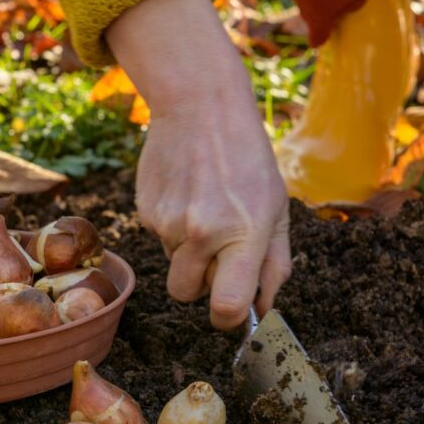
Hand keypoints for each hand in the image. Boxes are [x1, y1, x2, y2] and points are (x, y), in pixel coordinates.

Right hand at [106, 0, 290, 328]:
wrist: (200, 106)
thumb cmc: (248, 159)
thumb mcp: (277, 208)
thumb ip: (275, 265)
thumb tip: (262, 310)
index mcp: (243, 234)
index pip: (227, 307)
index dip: (228, 318)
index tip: (233, 310)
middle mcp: (202, 233)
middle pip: (187, 295)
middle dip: (201, 285)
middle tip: (219, 252)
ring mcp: (168, 223)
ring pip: (174, 265)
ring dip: (189, 251)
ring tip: (205, 207)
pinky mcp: (145, 211)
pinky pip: (160, 239)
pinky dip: (173, 226)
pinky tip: (187, 192)